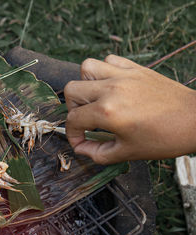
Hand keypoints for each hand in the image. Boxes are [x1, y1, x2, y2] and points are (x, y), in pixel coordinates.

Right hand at [64, 55, 195, 163]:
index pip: (73, 120)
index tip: (80, 141)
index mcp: (108, 112)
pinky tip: (112, 85)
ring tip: (94, 97)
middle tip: (85, 119)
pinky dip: (105, 70)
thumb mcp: (127, 153)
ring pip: (86, 67)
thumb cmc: (165, 138)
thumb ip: (98, 153)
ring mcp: (123, 75)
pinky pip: (109, 59)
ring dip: (85, 83)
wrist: (195, 121)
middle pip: (72, 90)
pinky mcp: (135, 69)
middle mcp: (111, 89)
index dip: (72, 135)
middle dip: (73, 108)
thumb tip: (81, 149)